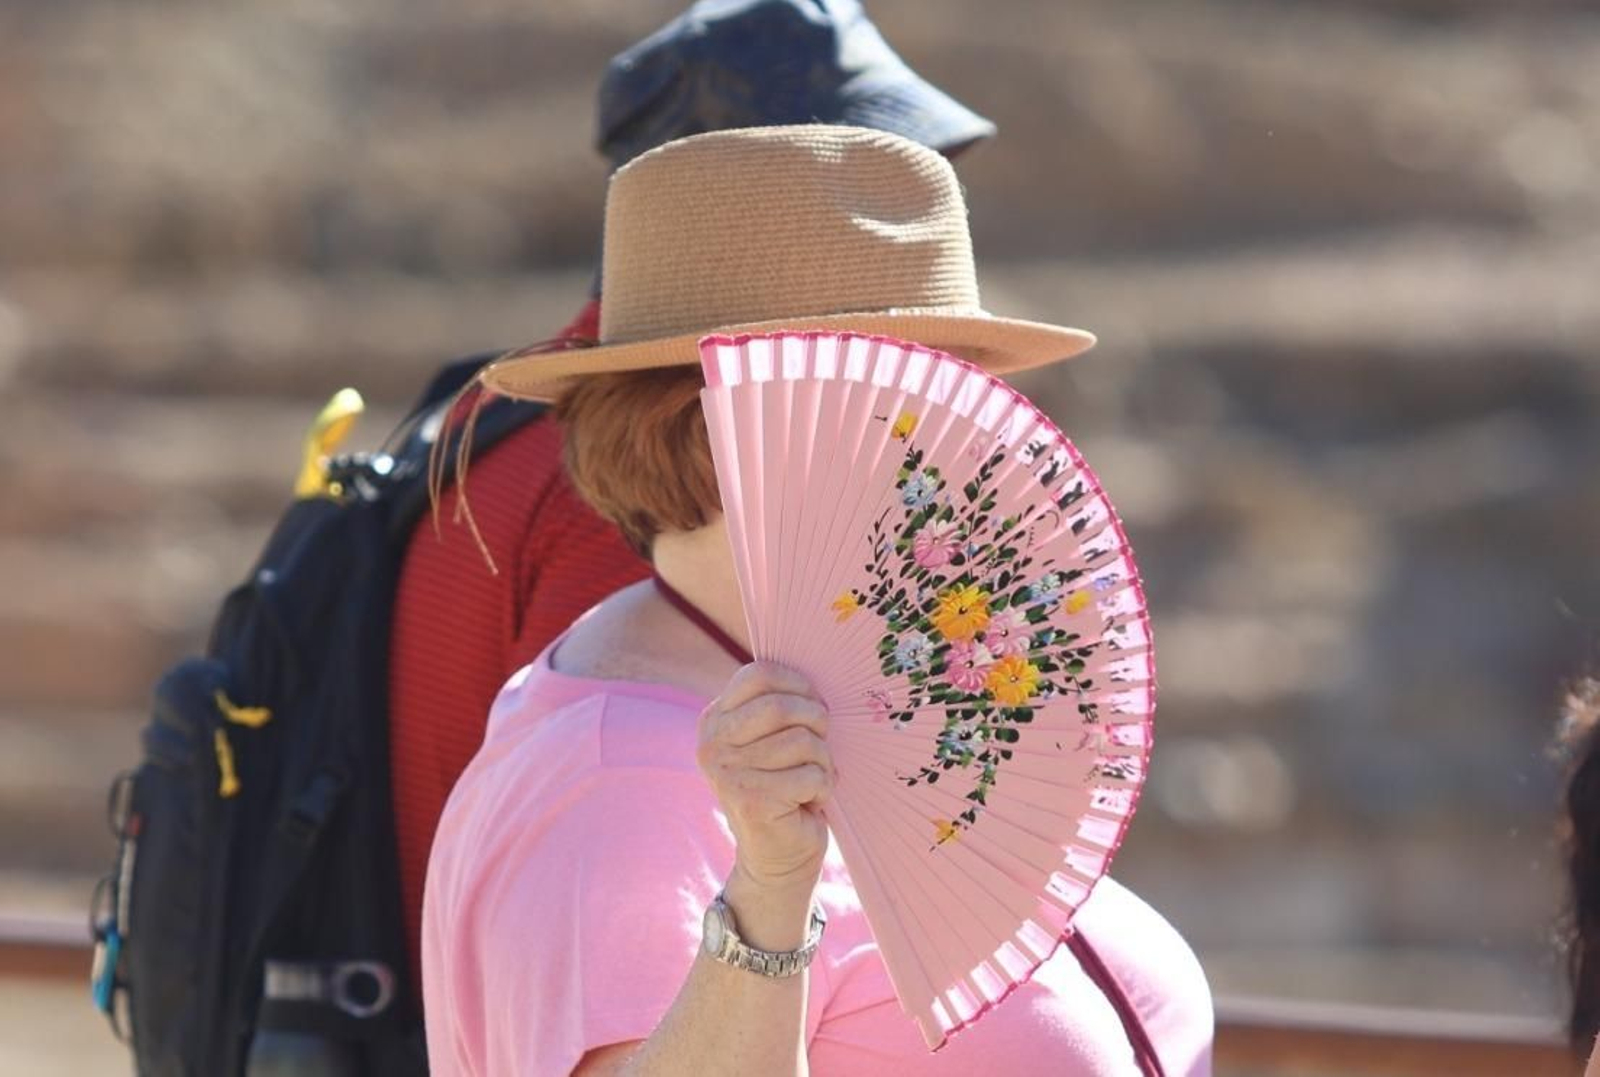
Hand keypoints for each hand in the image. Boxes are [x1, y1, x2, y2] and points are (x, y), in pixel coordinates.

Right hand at [697, 663, 832, 922]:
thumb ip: (778, 704)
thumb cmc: (784, 786)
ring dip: (822, 761)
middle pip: (782, 706)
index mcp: (714, 719)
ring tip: (812, 777)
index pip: (759, 674)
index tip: (813, 704)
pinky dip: (823, 786)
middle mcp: (712, 744)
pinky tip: (810, 800)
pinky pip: (811, 774)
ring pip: (802, 741)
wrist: (777, 855)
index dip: (798, 684)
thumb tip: (816, 670)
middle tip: (819, 744)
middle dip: (816, 722)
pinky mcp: (752, 801)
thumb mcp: (771, 738)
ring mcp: (728, 773)